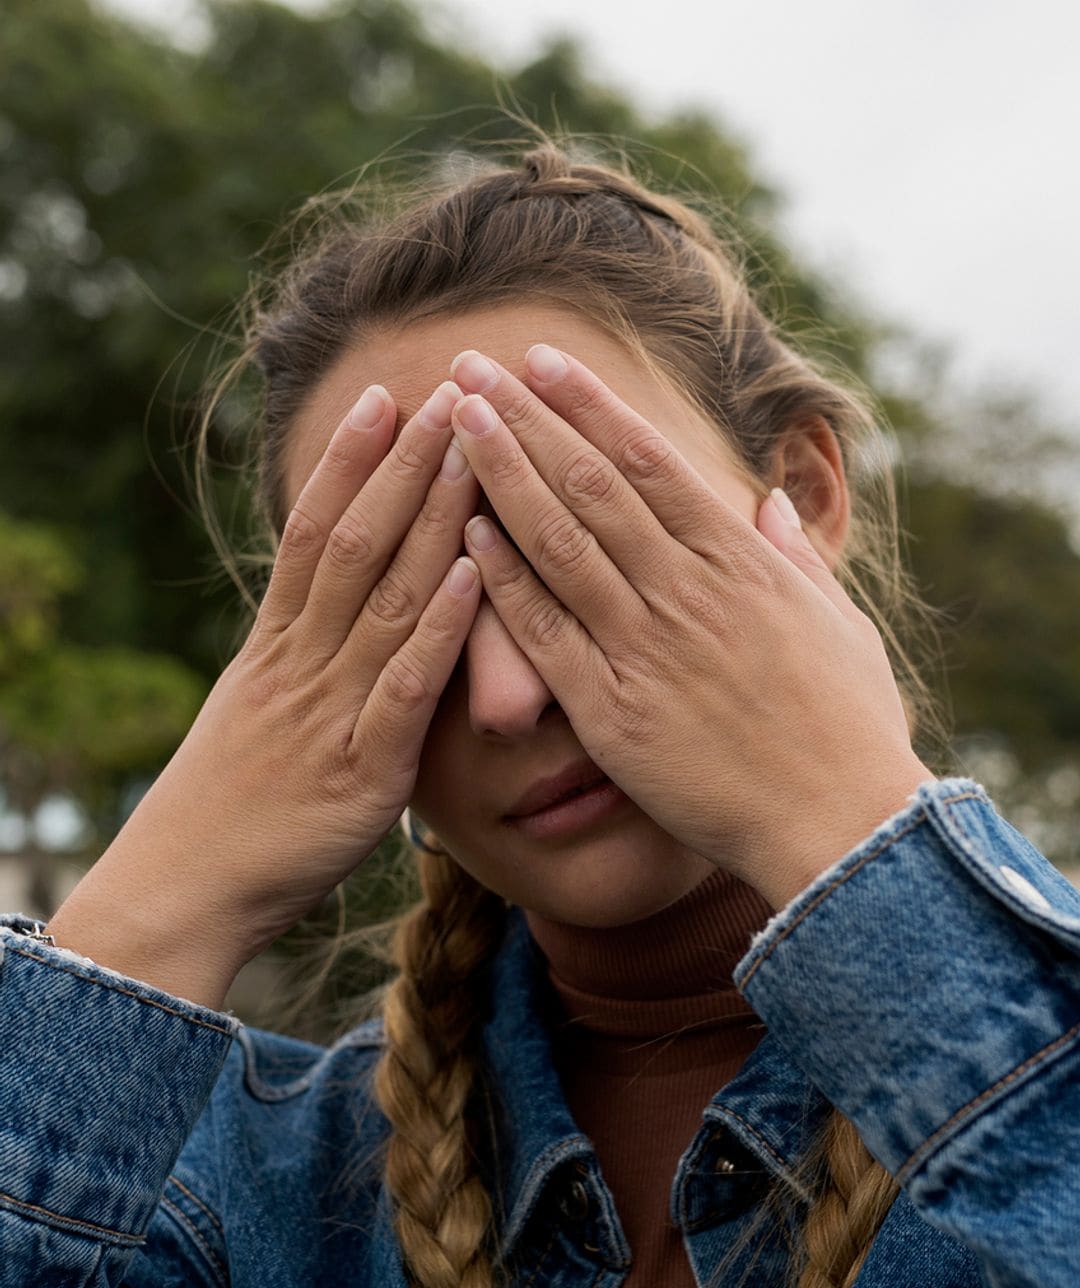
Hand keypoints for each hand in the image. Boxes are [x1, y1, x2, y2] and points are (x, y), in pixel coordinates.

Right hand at [68, 379, 483, 973]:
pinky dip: (439, 628)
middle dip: (407, 464)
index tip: (388, 398)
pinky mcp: (362, 771)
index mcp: (276, 649)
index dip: (351, 464)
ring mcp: (330, 712)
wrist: (187, 887)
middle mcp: (301, 664)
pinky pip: (403, 686)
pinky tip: (471, 574)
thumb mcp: (256, 715)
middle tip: (454, 388)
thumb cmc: (230, 810)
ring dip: (431, 518)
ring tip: (474, 449)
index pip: (314, 533)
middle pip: (354, 543)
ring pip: (383, 596)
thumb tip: (325, 619)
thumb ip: (298, 664)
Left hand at [447, 346, 934, 911]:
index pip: (650, 461)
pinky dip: (504, 577)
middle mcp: (687, 589)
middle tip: (469, 364)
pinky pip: (545, 632)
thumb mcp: (838, 625)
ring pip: (559, 540)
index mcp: (739, 562)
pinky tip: (464, 531)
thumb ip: (797, 561)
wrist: (839, 821)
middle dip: (525, 417)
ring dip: (502, 473)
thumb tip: (771, 507)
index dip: (589, 405)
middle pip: (590, 482)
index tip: (542, 360)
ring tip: (454, 419)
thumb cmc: (849, 730)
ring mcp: (646, 646)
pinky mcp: (613, 711)